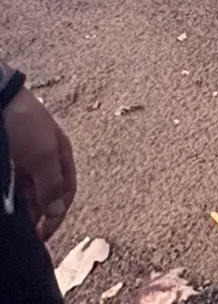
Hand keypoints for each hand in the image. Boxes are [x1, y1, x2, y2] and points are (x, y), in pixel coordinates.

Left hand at [4, 88, 75, 241]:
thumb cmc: (25, 125)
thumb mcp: (43, 156)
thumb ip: (51, 184)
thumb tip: (57, 211)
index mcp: (61, 157)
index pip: (66, 193)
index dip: (56, 216)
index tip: (42, 237)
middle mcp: (44, 161)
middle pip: (46, 195)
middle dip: (39, 216)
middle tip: (25, 235)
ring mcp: (24, 162)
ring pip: (28, 193)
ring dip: (24, 209)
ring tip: (13, 225)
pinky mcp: (9, 163)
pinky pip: (13, 187)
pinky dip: (11, 200)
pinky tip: (6, 206)